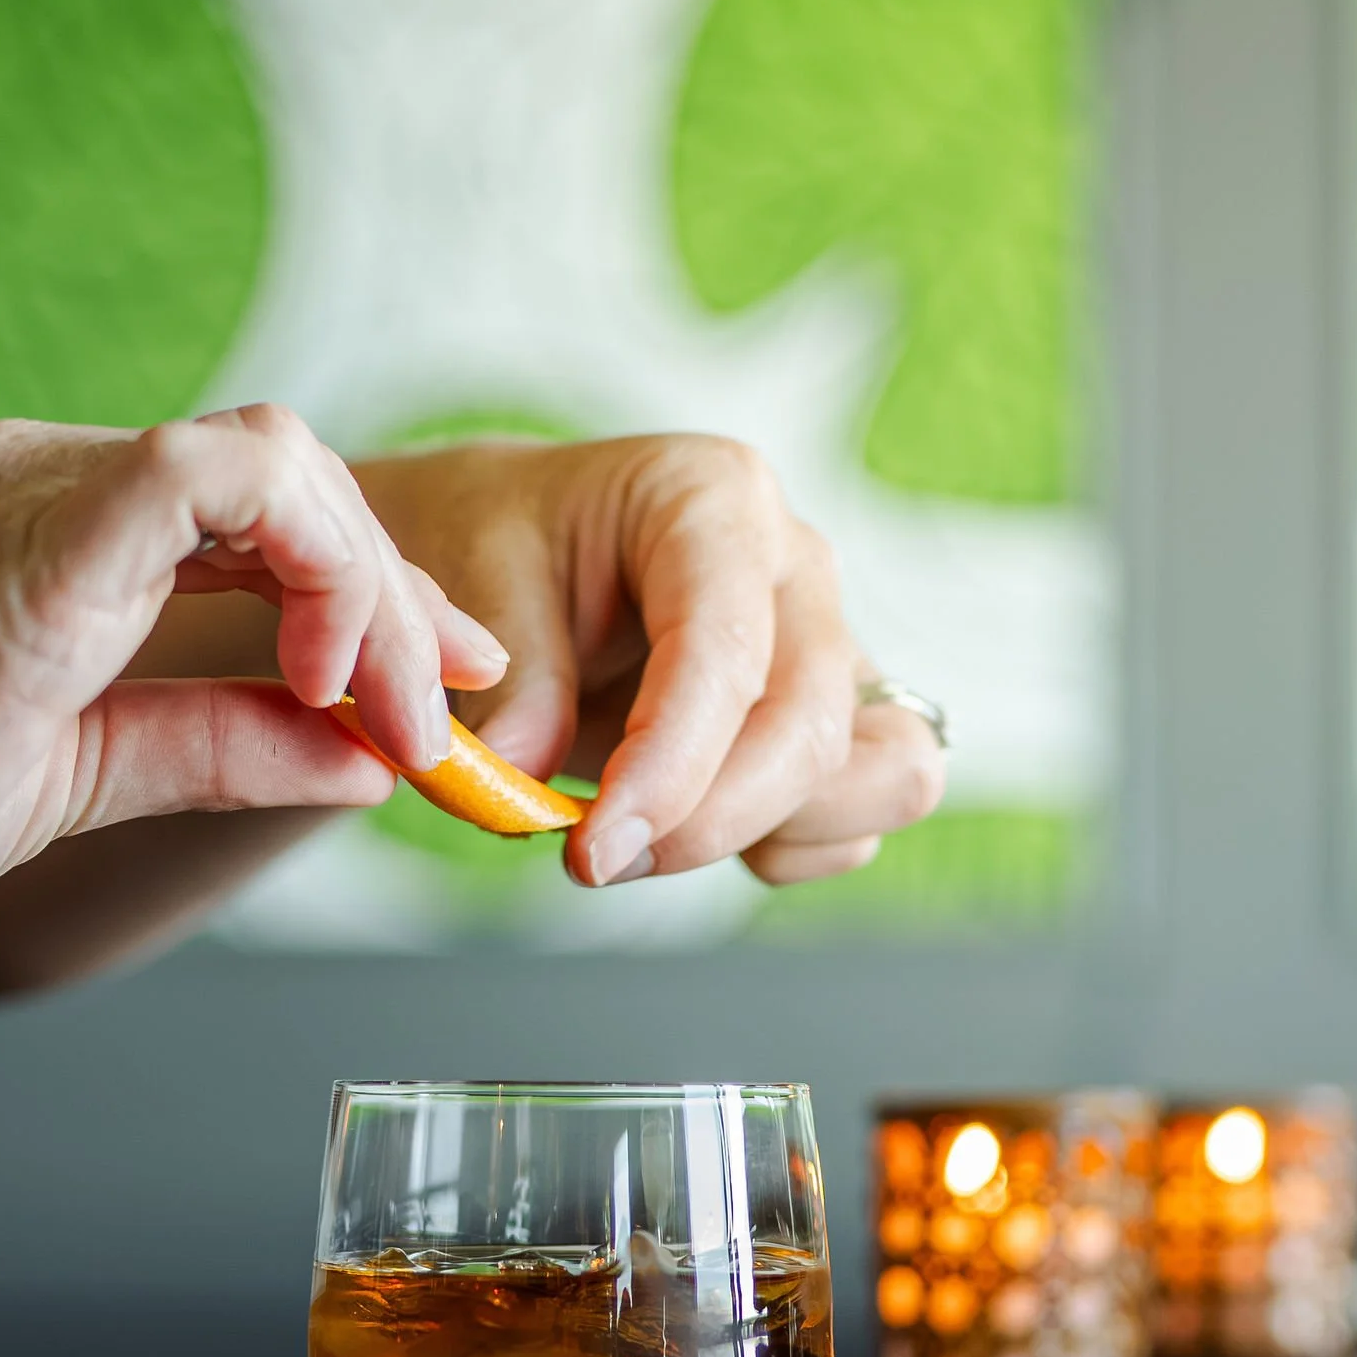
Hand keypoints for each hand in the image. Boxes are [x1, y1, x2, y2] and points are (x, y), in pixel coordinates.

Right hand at [0, 408, 504, 973]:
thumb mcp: (78, 775)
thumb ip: (220, 744)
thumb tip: (365, 758)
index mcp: (50, 528)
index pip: (257, 514)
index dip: (374, 596)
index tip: (443, 693)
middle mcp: (44, 479)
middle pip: (287, 480)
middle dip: (399, 595)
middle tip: (455, 714)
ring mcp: (32, 487)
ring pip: (274, 460)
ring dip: (373, 588)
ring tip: (404, 713)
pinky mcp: (32, 527)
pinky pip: (218, 476)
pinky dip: (314, 563)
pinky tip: (330, 673)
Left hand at [355, 436, 943, 889]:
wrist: (513, 553)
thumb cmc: (499, 545)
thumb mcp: (470, 576)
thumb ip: (511, 682)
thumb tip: (518, 780)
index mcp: (713, 497)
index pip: (726, 649)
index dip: (672, 766)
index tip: (594, 849)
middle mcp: (796, 565)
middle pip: (815, 724)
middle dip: (715, 819)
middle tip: (600, 859)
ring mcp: (832, 643)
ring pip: (886, 772)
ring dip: (772, 832)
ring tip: (653, 832)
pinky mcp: (840, 717)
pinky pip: (863, 816)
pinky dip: (786, 847)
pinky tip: (688, 821)